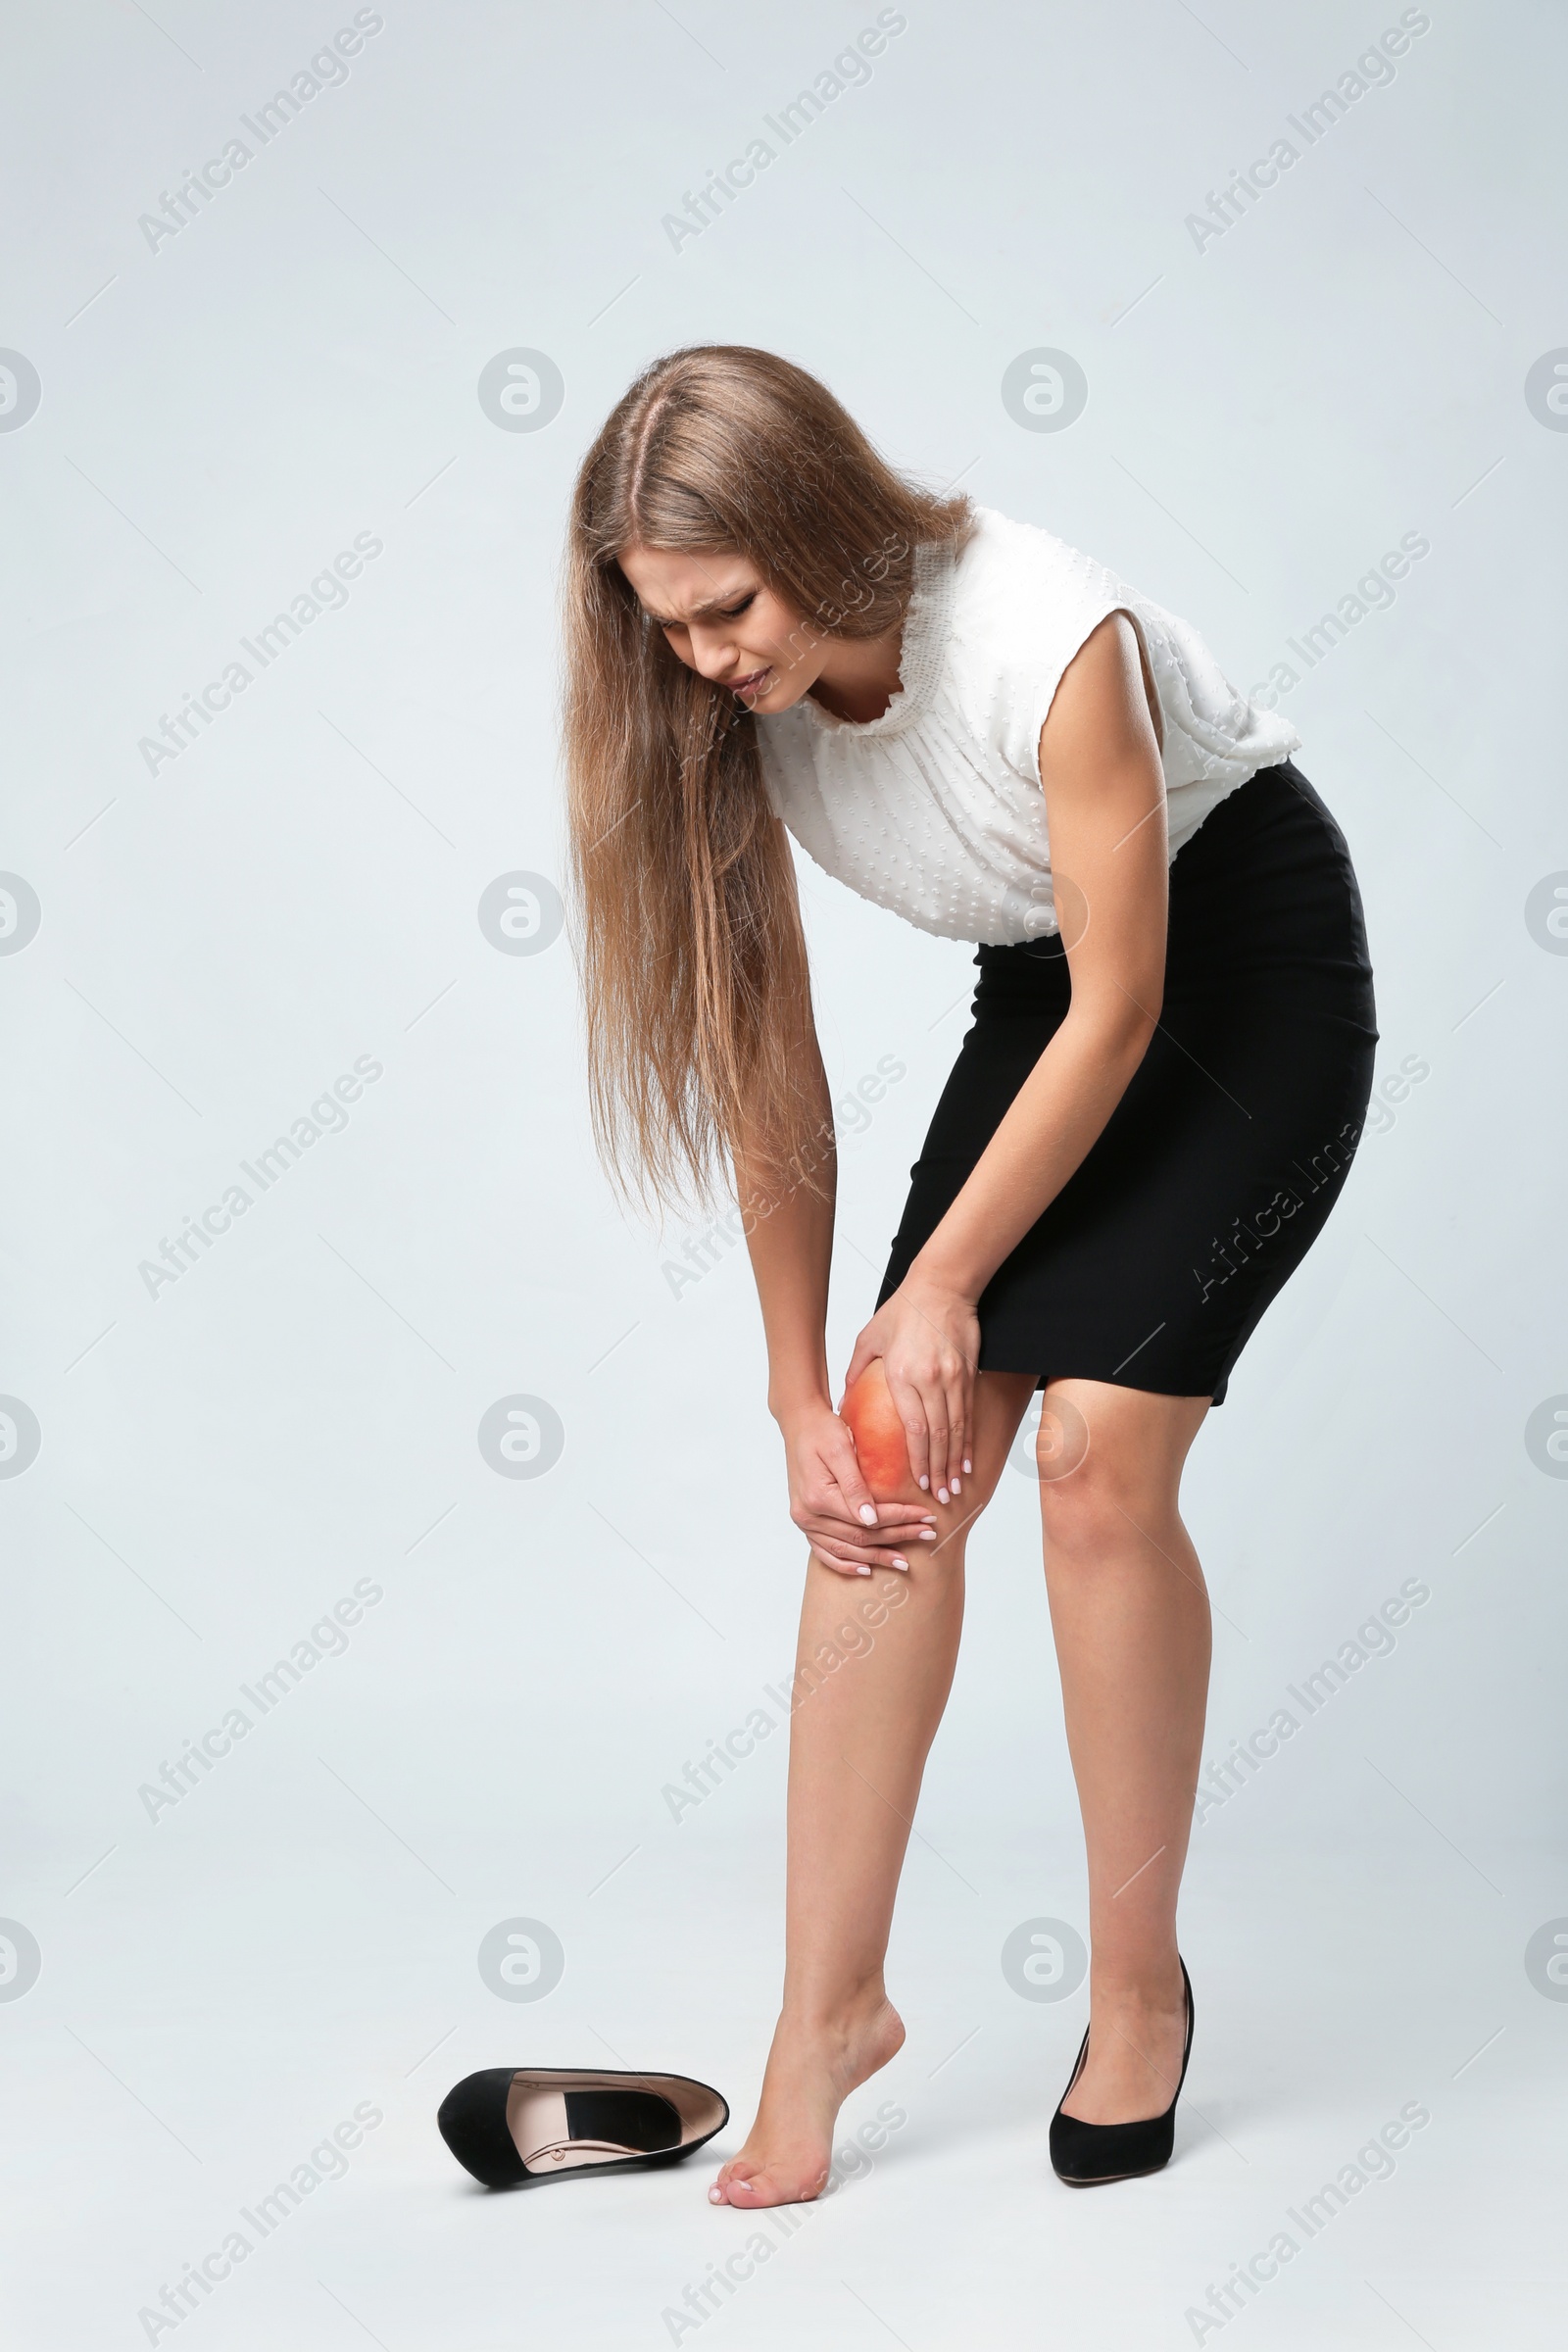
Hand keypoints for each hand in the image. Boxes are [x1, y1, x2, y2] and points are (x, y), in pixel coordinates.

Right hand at [778, 1398, 936, 1577]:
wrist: (799, 1425)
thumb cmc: (823, 1431)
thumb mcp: (840, 1448)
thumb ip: (854, 1484)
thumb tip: (871, 1520)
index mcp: (818, 1496)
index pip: (868, 1517)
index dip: (900, 1518)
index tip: (927, 1516)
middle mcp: (808, 1515)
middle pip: (860, 1536)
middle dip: (897, 1537)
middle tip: (927, 1534)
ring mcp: (804, 1523)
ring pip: (846, 1549)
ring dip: (877, 1557)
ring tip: (904, 1562)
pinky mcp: (806, 1524)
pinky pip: (825, 1552)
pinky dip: (845, 1565)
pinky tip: (866, 1570)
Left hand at [842, 1274, 978, 1503]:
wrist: (942, 1285)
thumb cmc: (903, 1310)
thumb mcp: (869, 1338)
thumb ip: (856, 1371)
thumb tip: (845, 1401)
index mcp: (902, 1375)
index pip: (914, 1429)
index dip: (919, 1460)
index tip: (919, 1483)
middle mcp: (931, 1380)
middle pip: (938, 1436)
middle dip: (939, 1470)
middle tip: (940, 1496)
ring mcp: (953, 1378)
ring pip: (957, 1428)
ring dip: (957, 1460)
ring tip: (956, 1485)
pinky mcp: (968, 1373)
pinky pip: (969, 1414)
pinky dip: (969, 1439)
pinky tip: (968, 1458)